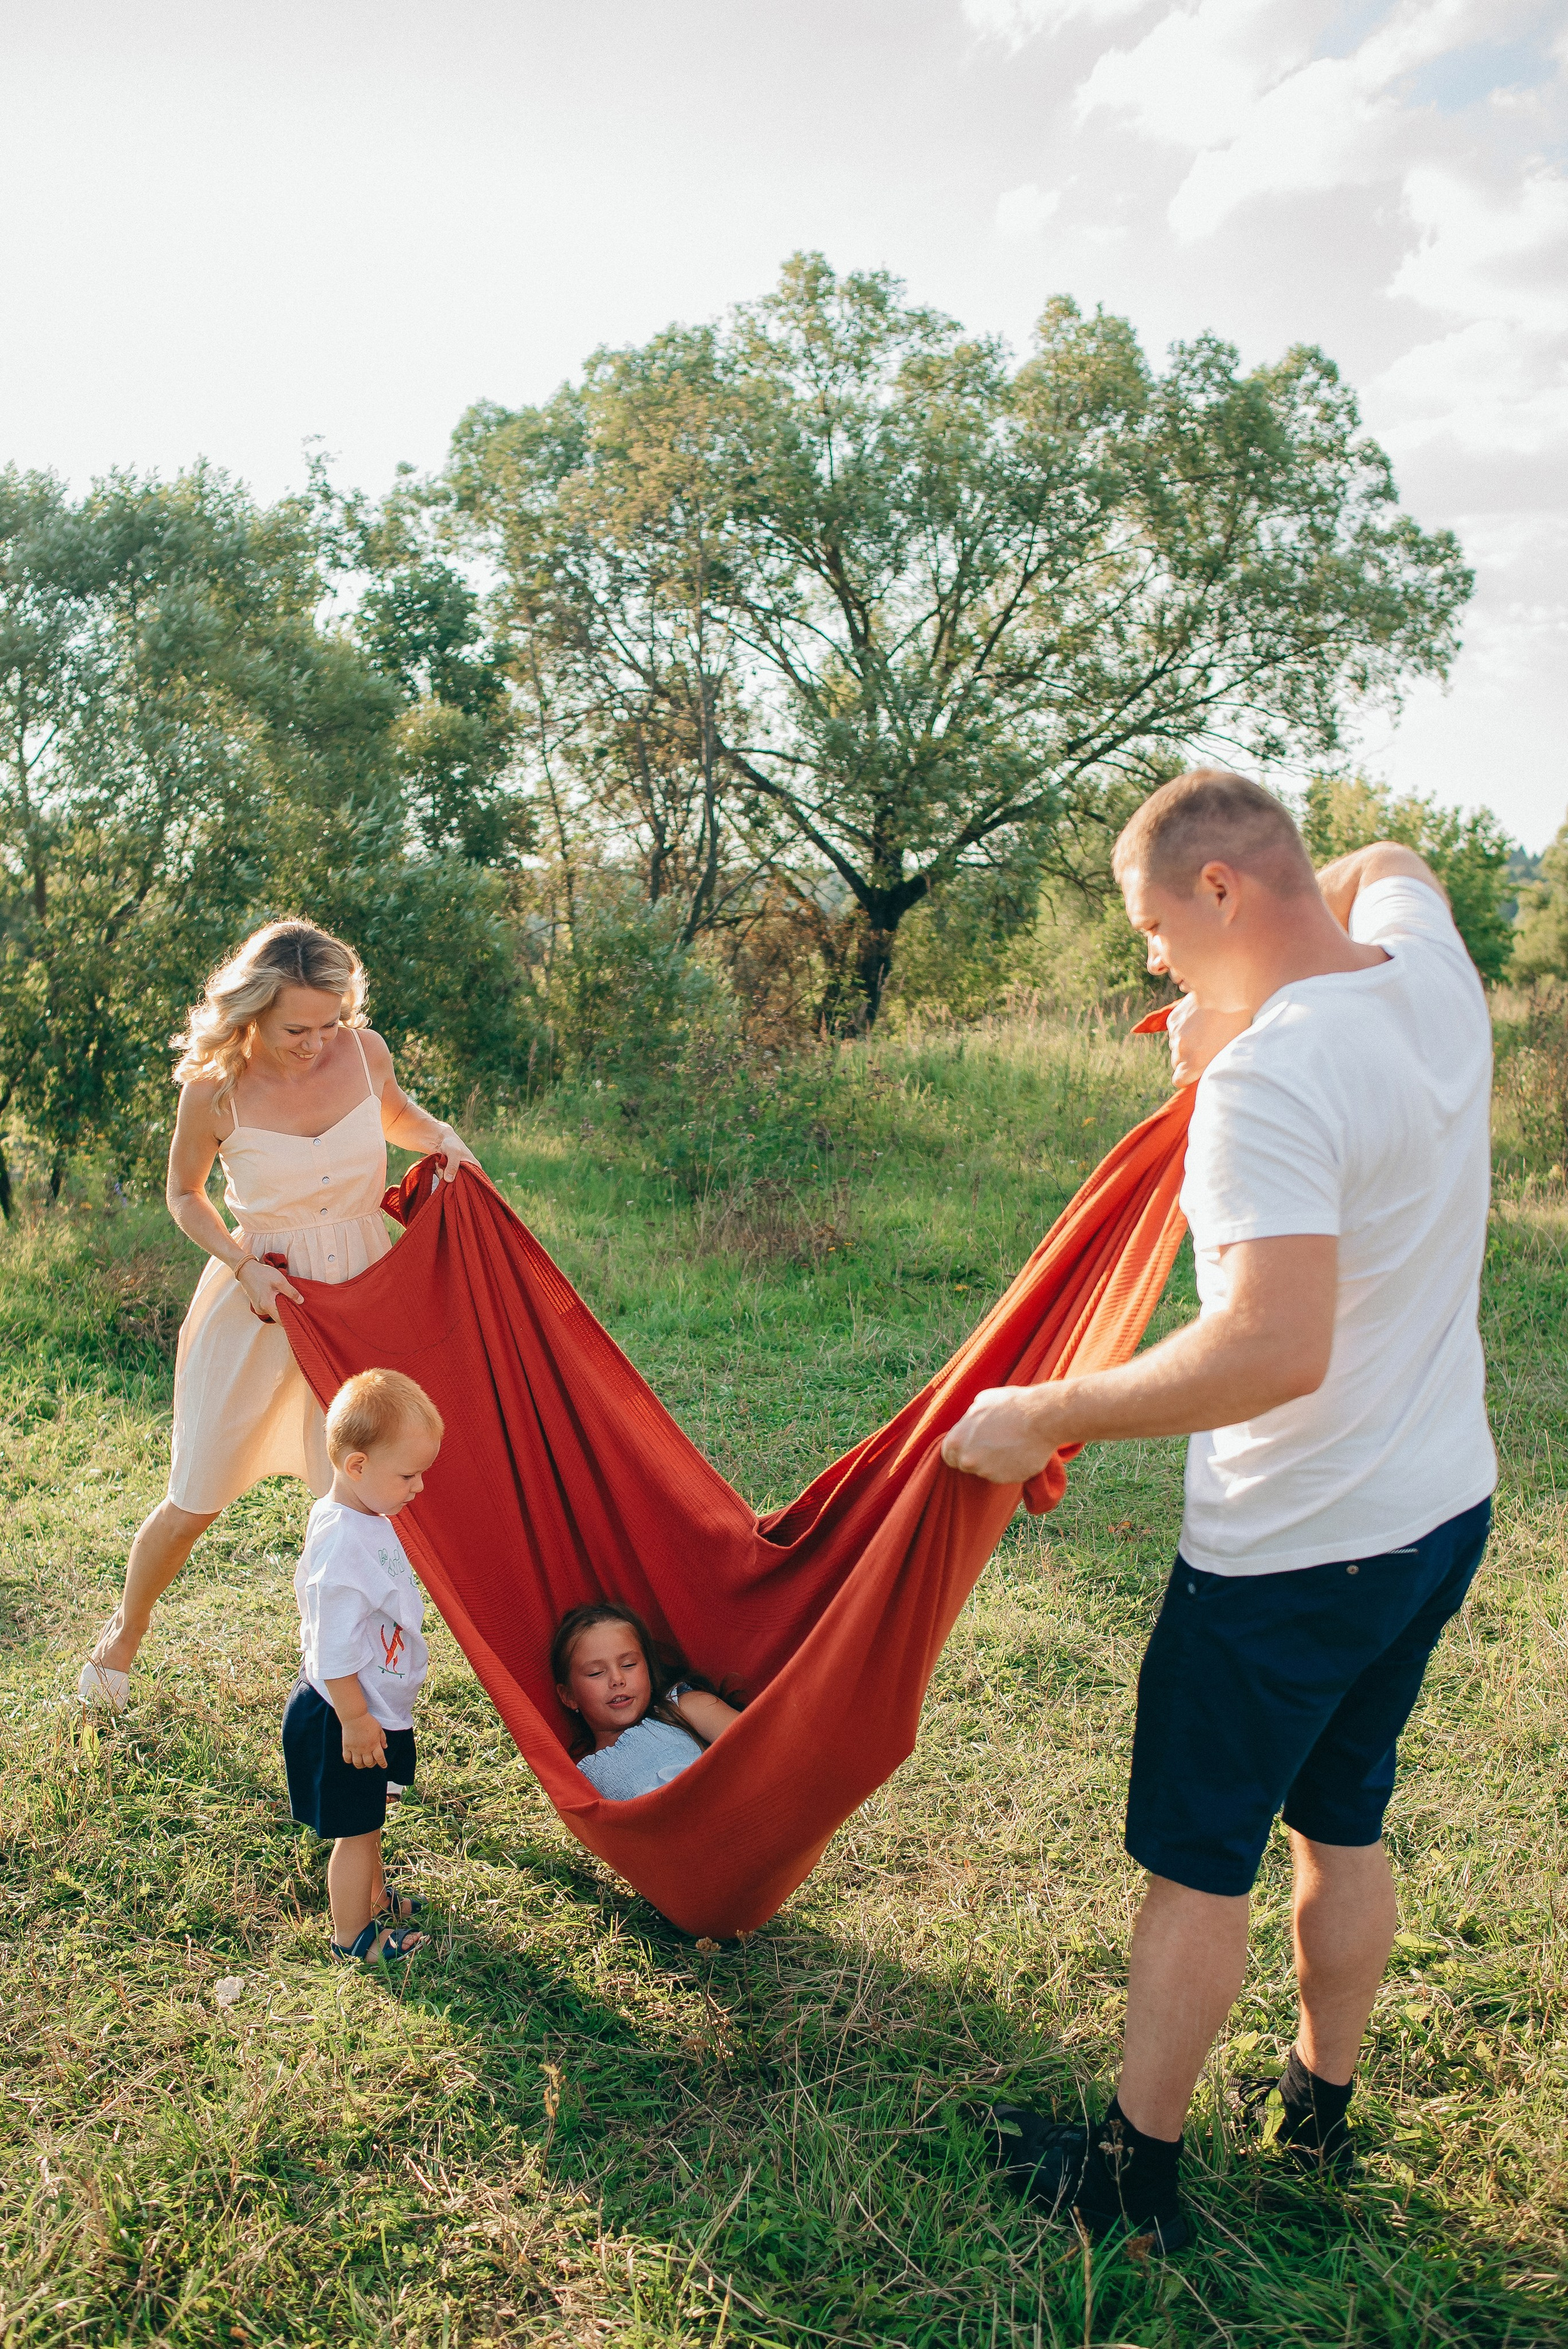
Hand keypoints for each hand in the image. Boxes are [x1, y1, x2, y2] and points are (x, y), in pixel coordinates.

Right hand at [235, 1256, 303, 1322]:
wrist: (246, 1269)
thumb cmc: (262, 1274)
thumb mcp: (280, 1281)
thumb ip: (291, 1292)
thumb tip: (301, 1301)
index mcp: (267, 1306)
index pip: (282, 1320)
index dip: (291, 1319)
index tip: (299, 1316)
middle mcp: (261, 1310)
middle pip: (278, 1317)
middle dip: (287, 1311)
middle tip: (294, 1303)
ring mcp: (257, 1308)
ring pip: (273, 1312)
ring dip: (280, 1306)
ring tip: (284, 1296)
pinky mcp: (256, 1305)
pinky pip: (268, 1308)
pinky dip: (274, 1303)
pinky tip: (276, 1295)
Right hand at [338, 1708, 386, 1768]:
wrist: (354, 1716)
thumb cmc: (368, 1721)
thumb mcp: (379, 1728)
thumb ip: (382, 1738)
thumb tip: (385, 1747)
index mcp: (374, 1744)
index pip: (380, 1758)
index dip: (383, 1763)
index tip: (384, 1766)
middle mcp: (365, 1749)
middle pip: (369, 1763)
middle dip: (372, 1764)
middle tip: (372, 1761)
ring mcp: (355, 1749)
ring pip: (358, 1764)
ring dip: (361, 1765)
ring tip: (362, 1762)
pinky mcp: (347, 1747)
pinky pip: (347, 1759)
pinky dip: (349, 1761)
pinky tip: (352, 1758)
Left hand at [435, 1126, 482, 1184]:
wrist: (440, 1141)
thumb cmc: (451, 1144)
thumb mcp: (454, 1153)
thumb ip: (452, 1166)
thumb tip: (449, 1180)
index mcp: (475, 1168)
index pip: (475, 1182)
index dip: (466, 1184)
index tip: (456, 1181)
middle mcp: (469, 1173)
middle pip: (462, 1185)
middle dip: (453, 1181)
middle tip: (446, 1171)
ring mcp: (459, 1175)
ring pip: (452, 1184)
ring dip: (445, 1177)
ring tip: (443, 1165)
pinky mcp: (450, 1176)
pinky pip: (445, 1182)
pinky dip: (441, 1176)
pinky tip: (440, 1168)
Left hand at [941, 1385, 1070, 1483]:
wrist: (1041, 1418)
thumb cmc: (1011, 1405)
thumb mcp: (982, 1401)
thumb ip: (970, 1418)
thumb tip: (970, 1422)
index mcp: (956, 1442)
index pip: (948, 1455)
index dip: (958, 1451)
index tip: (970, 1446)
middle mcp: (968, 1461)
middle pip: (966, 1465)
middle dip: (976, 1457)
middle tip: (993, 1443)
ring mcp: (988, 1472)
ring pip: (987, 1471)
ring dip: (995, 1462)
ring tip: (1010, 1443)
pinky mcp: (1007, 1479)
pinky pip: (1005, 1475)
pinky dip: (1011, 1467)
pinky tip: (1020, 1451)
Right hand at [1166, 993, 1250, 1087]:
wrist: (1229, 993)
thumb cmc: (1237, 1025)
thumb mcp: (1229, 1051)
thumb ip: (1213, 1065)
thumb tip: (1208, 1073)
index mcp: (1195, 1062)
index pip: (1179, 1080)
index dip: (1187, 1077)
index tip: (1198, 1071)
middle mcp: (1181, 1050)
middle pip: (1177, 1062)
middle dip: (1189, 1059)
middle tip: (1207, 1047)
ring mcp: (1176, 1034)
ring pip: (1176, 1045)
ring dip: (1187, 1042)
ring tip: (1206, 1030)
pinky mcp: (1174, 1019)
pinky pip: (1176, 1030)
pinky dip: (1184, 1027)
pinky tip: (1200, 1018)